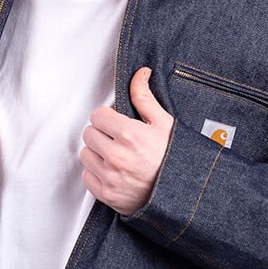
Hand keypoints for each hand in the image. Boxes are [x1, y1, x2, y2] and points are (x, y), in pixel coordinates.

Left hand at [80, 67, 173, 214]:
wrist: (182, 194)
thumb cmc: (175, 159)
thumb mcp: (165, 124)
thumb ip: (145, 98)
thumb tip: (140, 74)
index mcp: (130, 135)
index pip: (97, 116)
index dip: (107, 117)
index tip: (116, 123)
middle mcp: (117, 156)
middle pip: (89, 134)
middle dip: (102, 134)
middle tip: (118, 140)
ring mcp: (110, 177)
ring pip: (86, 155)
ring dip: (97, 153)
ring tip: (117, 156)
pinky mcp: (107, 194)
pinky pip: (86, 176)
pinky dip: (96, 173)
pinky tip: (113, 171)